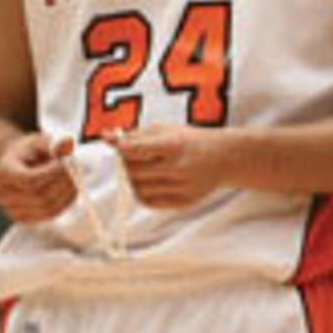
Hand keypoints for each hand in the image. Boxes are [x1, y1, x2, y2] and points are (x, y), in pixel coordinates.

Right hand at [0, 133, 75, 222]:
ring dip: (67, 194)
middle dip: (63, 183)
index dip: (52, 173)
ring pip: (48, 209)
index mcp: (4, 173)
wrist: (11, 166)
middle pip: (40, 197)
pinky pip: (50, 215)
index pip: (30, 180)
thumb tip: (67, 146)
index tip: (63, 163)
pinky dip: (65, 203)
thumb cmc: (26, 153)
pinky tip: (69, 189)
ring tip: (73, 179)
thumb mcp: (37, 141)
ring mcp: (12, 210)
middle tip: (74, 170)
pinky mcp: (24, 218)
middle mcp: (3, 195)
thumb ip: (52, 144)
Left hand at [108, 125, 228, 208]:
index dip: (120, 147)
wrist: (226, 158)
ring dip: (135, 178)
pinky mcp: (183, 202)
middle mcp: (179, 167)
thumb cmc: (192, 140)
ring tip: (147, 168)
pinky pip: (149, 201)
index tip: (119, 145)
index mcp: (175, 144)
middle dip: (127, 162)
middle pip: (132, 170)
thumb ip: (137, 134)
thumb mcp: (168, 130)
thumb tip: (105, 137)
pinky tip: (152, 182)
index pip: (133, 149)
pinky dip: (143, 192)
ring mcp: (182, 187)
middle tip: (135, 156)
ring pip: (137, 187)